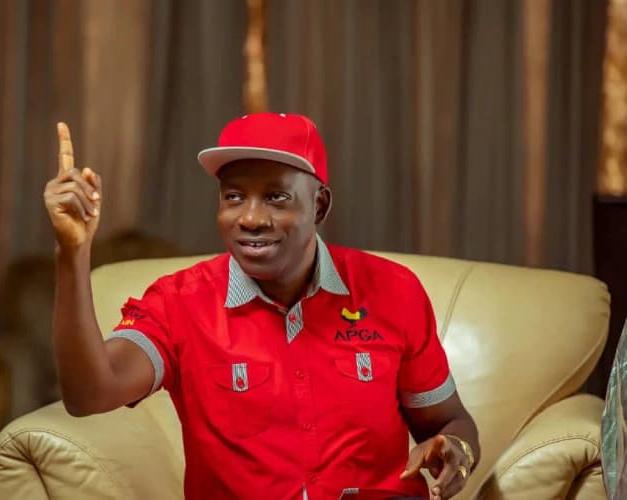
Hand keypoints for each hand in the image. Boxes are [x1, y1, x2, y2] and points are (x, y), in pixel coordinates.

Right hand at [44, 122, 101, 248]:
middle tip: (97, 203)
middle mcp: (56, 183)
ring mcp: (51, 192)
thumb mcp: (95, 199)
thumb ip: (94, 184)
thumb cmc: (86, 221)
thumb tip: (88, 169)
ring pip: (76, 186)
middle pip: (76, 174)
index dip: (64, 140)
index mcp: (67, 180)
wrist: (79, 239)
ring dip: (88, 201)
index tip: (61, 124)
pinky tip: (84, 217)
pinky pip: (72, 197)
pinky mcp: (50, 201)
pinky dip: (83, 207)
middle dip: (91, 189)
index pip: (65, 157)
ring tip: (91, 214)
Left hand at [400, 434, 469, 499]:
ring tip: (435, 498)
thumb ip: (414, 463)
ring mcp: (462, 467)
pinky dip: (448, 494)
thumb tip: (404, 477)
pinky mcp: (464, 479)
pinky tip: (439, 498)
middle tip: (434, 491)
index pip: (442, 443)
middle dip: (444, 480)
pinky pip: (457, 488)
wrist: (453, 450)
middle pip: (452, 467)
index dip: (438, 445)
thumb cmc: (434, 451)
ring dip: (446, 491)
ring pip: (458, 480)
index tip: (435, 445)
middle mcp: (456, 455)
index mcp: (444, 443)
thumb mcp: (422, 451)